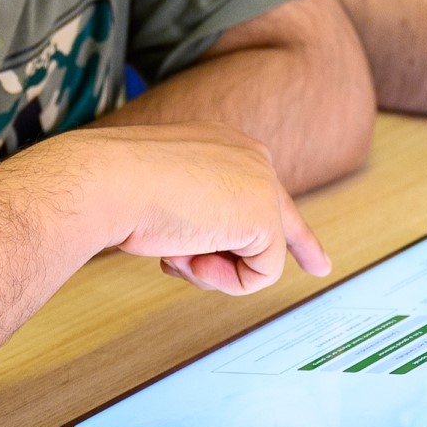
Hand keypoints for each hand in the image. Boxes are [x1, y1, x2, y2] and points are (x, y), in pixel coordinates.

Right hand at [87, 125, 330, 294]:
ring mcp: (262, 183)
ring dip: (212, 271)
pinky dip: (224, 280)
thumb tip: (202, 252)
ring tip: (176, 252)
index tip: (319, 264)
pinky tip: (192, 256)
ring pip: (258, 257)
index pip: (267, 192)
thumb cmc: (119, 189)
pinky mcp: (265, 215)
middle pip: (278, 224)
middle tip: (318, 269)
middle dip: (252, 261)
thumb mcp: (163, 197)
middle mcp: (252, 156)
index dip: (295, 235)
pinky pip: (260, 275)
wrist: (106, 180)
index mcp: (227, 145)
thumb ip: (195, 218)